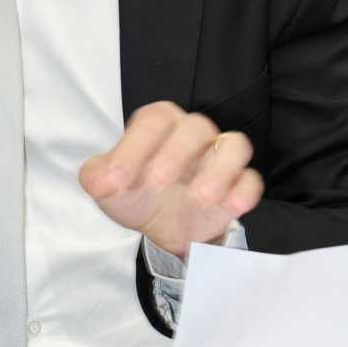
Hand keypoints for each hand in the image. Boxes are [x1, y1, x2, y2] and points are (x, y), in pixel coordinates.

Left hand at [79, 102, 262, 255]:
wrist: (159, 225)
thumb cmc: (135, 193)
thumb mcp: (106, 185)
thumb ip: (96, 176)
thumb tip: (102, 180)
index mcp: (158, 125)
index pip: (152, 121)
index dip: (134, 148)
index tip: (119, 180)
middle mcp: (192, 136)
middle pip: (196, 126)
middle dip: (177, 152)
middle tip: (159, 182)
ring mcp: (217, 159)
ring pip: (234, 145)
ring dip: (220, 169)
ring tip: (201, 196)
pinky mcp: (236, 186)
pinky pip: (251, 180)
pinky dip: (243, 191)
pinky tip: (228, 205)